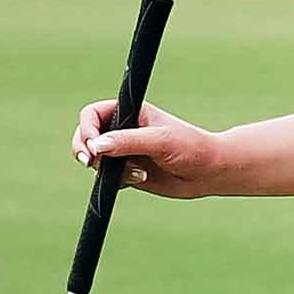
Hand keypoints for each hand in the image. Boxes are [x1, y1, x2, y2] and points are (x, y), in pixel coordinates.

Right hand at [73, 98, 225, 199]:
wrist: (209, 172)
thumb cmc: (191, 147)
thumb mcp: (160, 141)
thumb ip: (127, 142)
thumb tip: (97, 146)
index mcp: (130, 111)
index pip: (92, 114)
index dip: (87, 129)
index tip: (93, 147)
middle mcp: (123, 130)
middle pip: (86, 136)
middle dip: (84, 150)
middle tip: (90, 162)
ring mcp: (123, 151)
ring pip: (95, 160)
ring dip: (107, 169)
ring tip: (137, 172)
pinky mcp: (127, 171)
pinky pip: (107, 177)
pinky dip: (116, 181)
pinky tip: (140, 177)